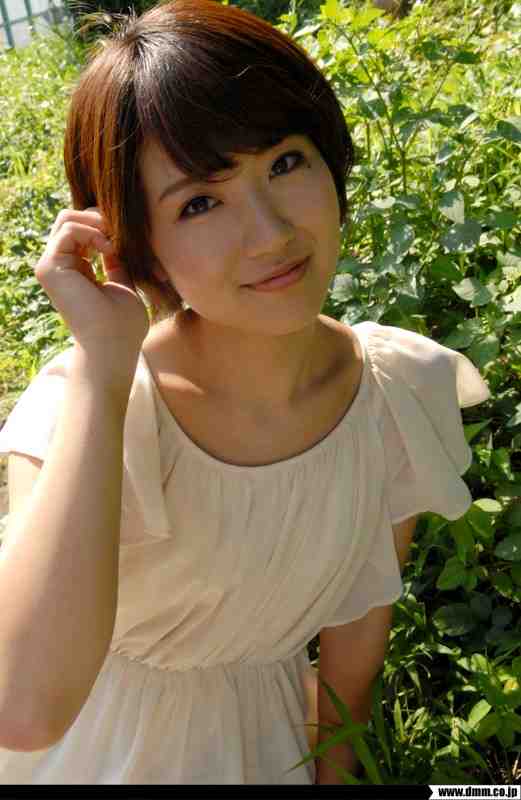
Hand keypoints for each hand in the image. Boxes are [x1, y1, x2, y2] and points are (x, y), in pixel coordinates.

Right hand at [35, 207, 149, 386]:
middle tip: (120, 235)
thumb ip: (116, 263)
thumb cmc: (123, 325)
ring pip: (67, 219)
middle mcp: (60, 267)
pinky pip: (68, 230)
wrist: (113, 345)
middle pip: (71, 219)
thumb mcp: (123, 284)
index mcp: (75, 271)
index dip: (105, 226)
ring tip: (115, 244)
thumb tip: (116, 242)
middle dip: (99, 218)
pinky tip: (108, 249)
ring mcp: (51, 267)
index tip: (126, 240)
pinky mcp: (49, 268)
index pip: (82, 230)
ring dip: (97, 224)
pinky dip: (91, 232)